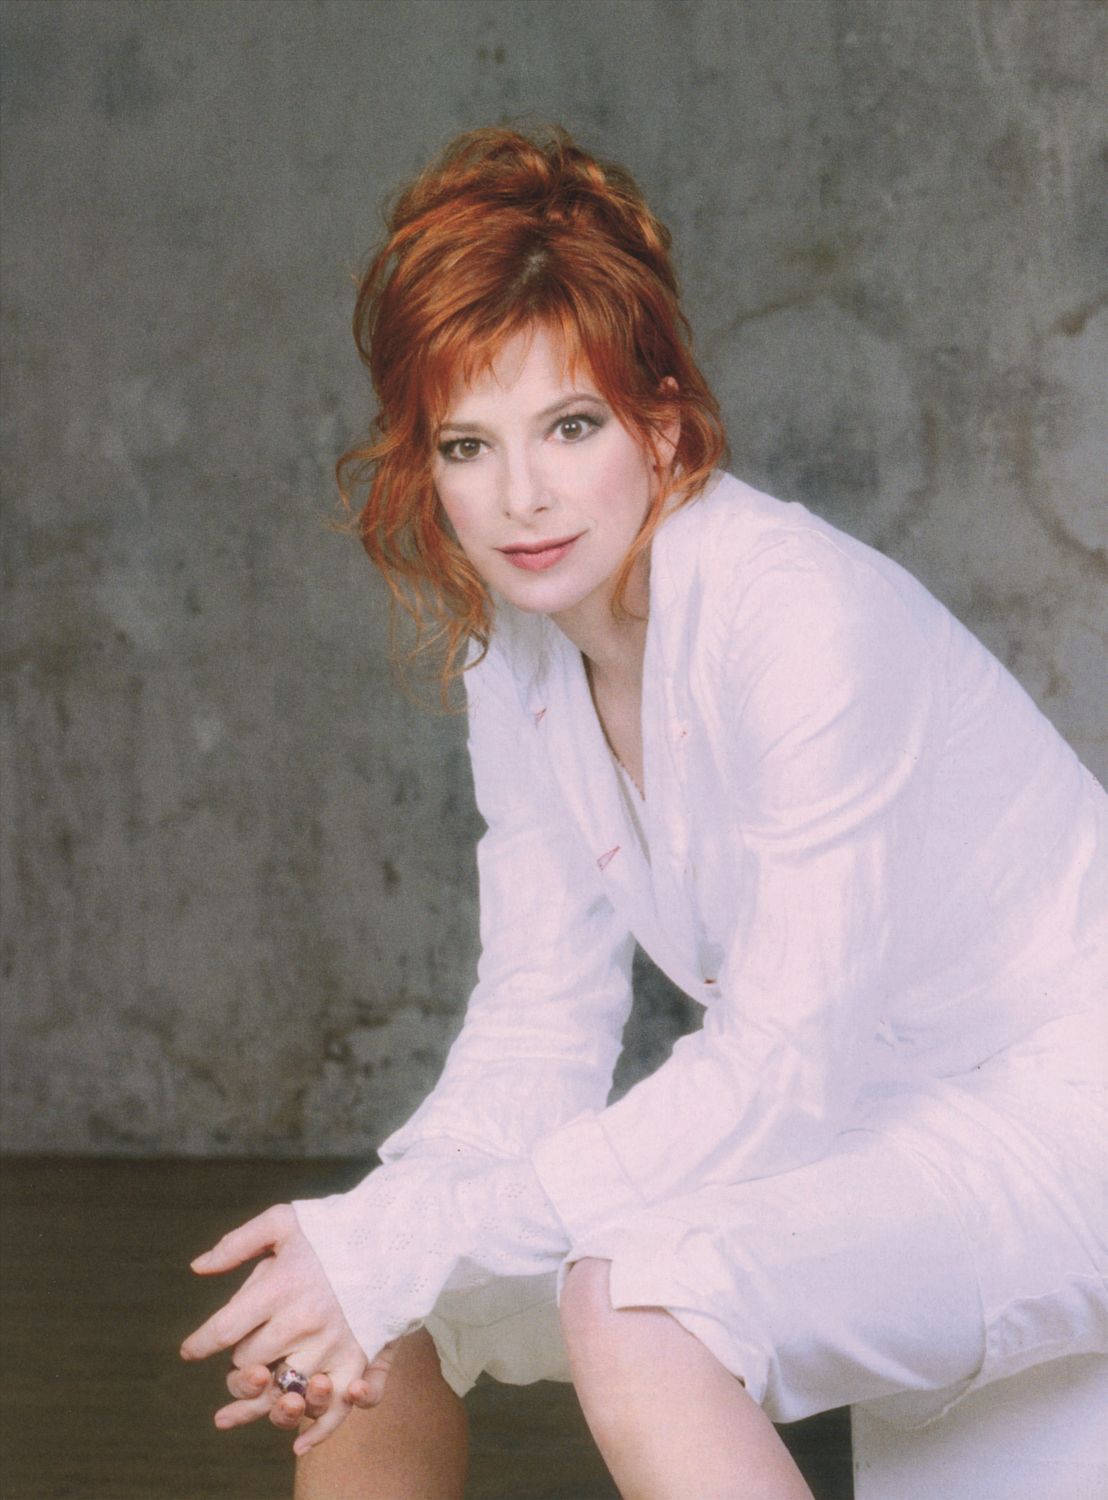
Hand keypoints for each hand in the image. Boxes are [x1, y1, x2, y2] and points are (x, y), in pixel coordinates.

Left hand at [180, 1203, 391, 1455]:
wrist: (395, 1236)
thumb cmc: (333, 1230)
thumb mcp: (283, 1222)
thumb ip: (238, 1243)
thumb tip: (197, 1268)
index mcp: (282, 1287)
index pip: (225, 1330)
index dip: (201, 1344)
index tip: (191, 1349)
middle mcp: (305, 1322)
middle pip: (249, 1364)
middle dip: (238, 1363)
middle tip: (241, 1355)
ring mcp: (334, 1346)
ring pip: (283, 1395)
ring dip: (262, 1401)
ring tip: (248, 1399)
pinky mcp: (360, 1361)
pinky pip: (336, 1410)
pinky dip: (317, 1432)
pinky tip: (298, 1445)